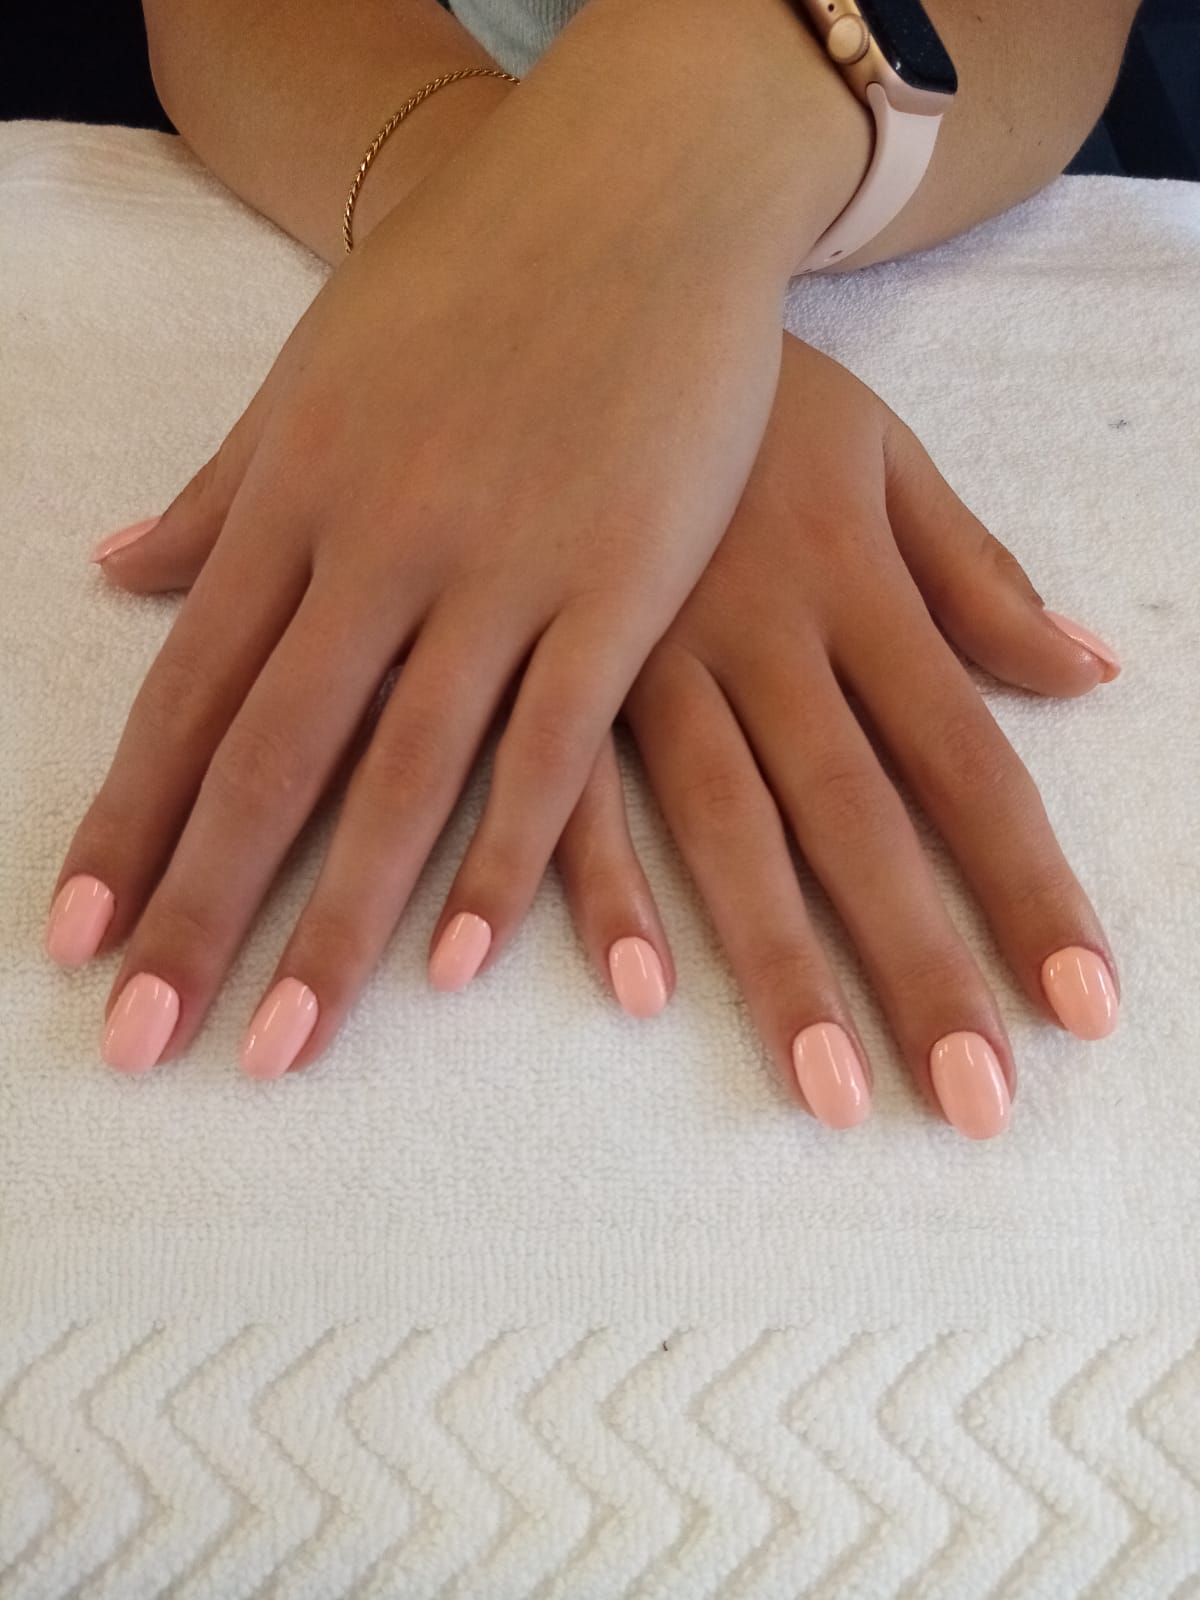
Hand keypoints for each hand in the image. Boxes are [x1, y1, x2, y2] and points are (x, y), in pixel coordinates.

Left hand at [42, 99, 795, 1075]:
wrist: (627, 202)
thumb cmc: (467, 285)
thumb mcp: (313, 376)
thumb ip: (221, 490)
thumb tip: (113, 564)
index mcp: (291, 500)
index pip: (187, 694)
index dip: (128, 826)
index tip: (81, 940)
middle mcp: (373, 549)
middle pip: (267, 760)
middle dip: (199, 910)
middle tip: (145, 1043)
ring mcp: (497, 574)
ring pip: (396, 778)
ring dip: (333, 924)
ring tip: (278, 1046)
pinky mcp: (615, 592)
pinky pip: (550, 751)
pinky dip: (503, 859)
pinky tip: (460, 963)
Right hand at [554, 334, 1121, 1138]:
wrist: (593, 283)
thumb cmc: (759, 393)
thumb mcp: (887, 457)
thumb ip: (978, 575)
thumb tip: (1090, 671)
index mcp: (857, 592)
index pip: (966, 765)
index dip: (1028, 888)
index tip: (1082, 1007)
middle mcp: (768, 644)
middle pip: (863, 827)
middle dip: (924, 969)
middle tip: (976, 1106)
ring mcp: (653, 660)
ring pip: (732, 833)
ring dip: (783, 966)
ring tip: (834, 1091)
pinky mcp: (552, 666)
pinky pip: (574, 788)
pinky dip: (601, 886)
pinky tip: (634, 986)